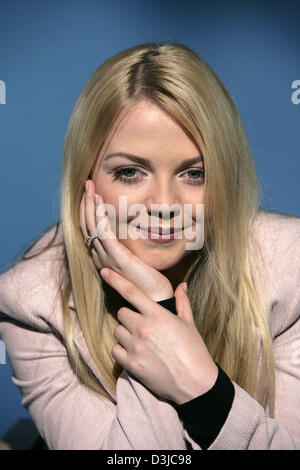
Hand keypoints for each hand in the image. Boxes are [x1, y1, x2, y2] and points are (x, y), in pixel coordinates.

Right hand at [80, 179, 173, 301]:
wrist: (156, 299)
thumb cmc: (149, 281)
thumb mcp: (135, 260)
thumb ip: (128, 247)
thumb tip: (130, 230)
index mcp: (103, 258)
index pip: (88, 230)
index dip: (87, 211)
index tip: (91, 194)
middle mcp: (100, 257)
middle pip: (86, 226)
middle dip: (86, 203)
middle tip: (88, 184)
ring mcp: (107, 258)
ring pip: (92, 227)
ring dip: (90, 205)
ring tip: (90, 187)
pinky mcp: (118, 259)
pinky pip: (104, 234)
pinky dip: (101, 217)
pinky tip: (101, 203)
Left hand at [100, 266, 218, 404]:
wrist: (195, 383)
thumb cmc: (194, 350)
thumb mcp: (189, 323)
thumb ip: (182, 301)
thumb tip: (181, 285)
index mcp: (157, 315)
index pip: (130, 291)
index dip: (115, 279)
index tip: (104, 271)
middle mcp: (143, 328)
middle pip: (121, 313)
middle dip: (129, 316)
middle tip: (142, 325)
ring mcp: (135, 347)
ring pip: (117, 331)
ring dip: (125, 333)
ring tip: (141, 341)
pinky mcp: (131, 364)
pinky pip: (115, 350)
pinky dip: (122, 350)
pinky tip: (135, 353)